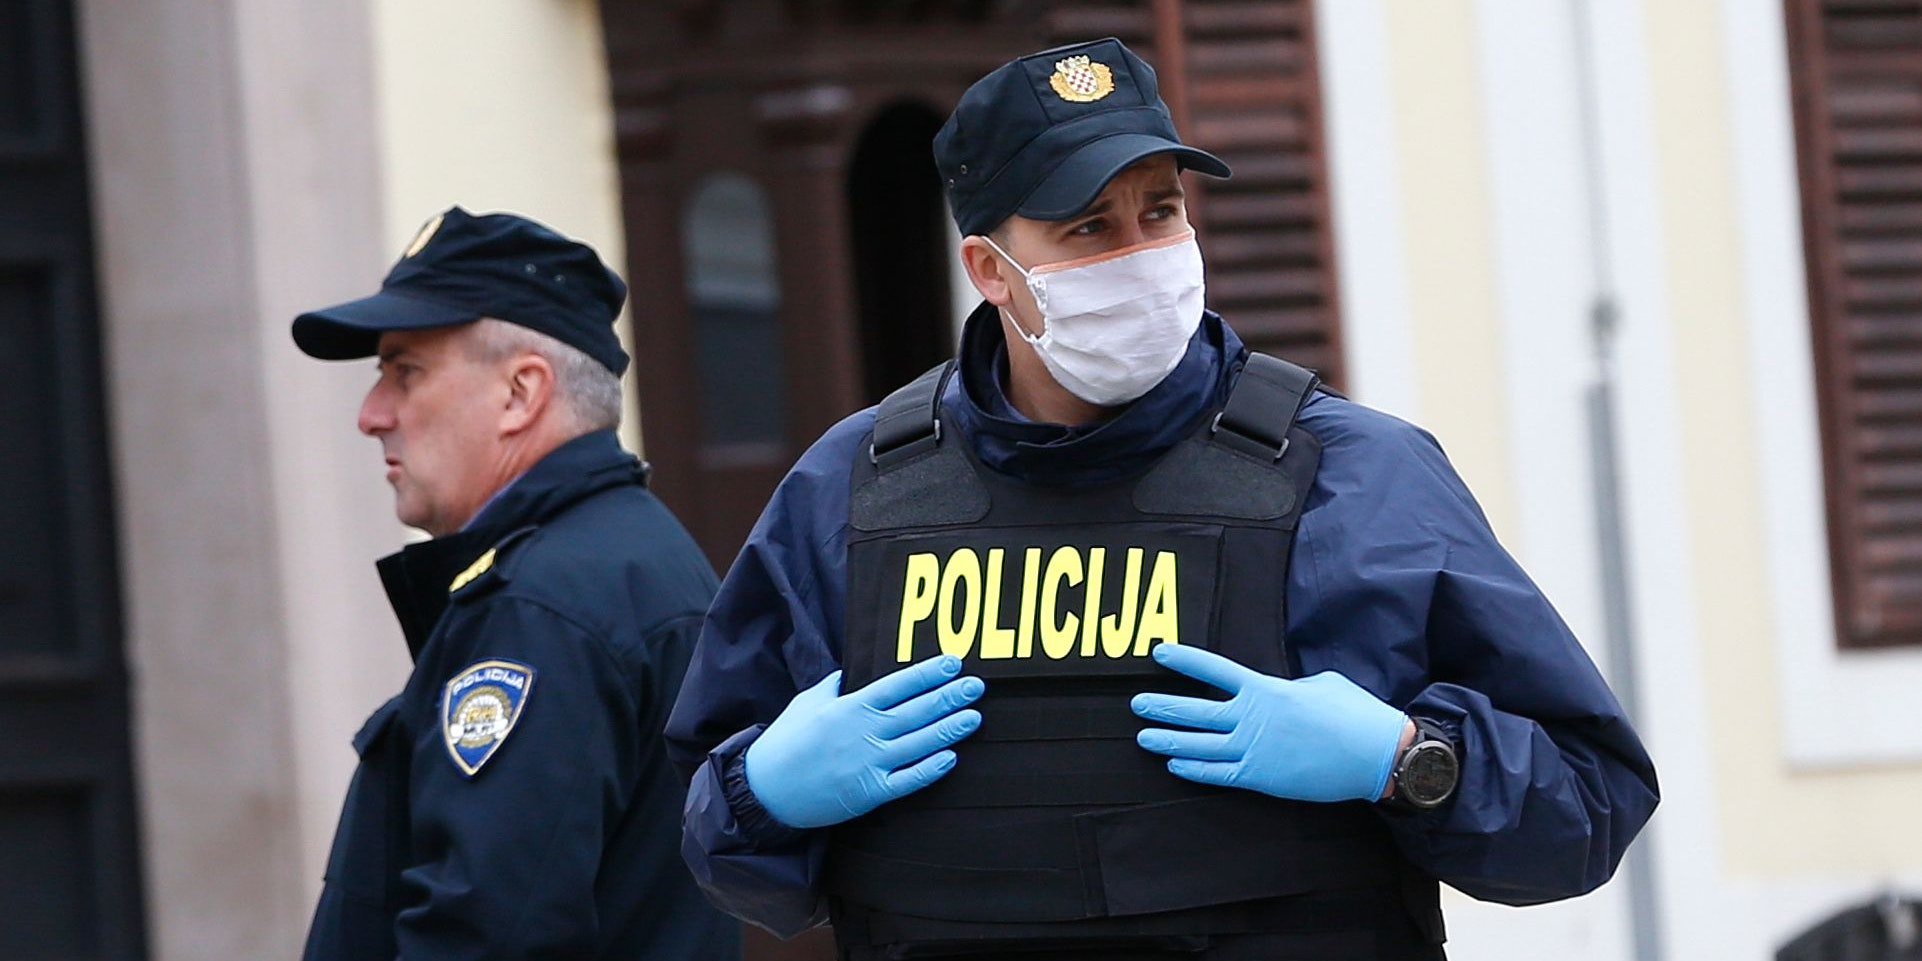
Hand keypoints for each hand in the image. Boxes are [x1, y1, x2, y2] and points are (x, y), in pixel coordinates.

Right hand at [745, 655, 984, 828]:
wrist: (767, 789)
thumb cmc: (787, 741)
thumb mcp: (808, 702)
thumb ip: (835, 685)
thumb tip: (854, 670)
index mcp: (849, 706)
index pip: (898, 684)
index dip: (928, 674)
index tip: (954, 663)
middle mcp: (863, 732)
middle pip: (916, 711)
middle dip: (949, 697)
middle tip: (978, 686)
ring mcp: (868, 763)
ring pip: (918, 743)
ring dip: (949, 729)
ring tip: (974, 717)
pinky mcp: (869, 792)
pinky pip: (907, 780)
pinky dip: (930, 769)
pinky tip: (951, 758)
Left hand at [1131, 644, 1406, 803]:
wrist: (1375, 754)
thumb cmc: (1354, 713)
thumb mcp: (1320, 683)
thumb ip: (1288, 686)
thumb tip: (1279, 691)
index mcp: (1266, 688)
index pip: (1214, 668)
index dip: (1184, 659)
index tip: (1159, 652)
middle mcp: (1252, 718)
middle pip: (1195, 710)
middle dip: (1163, 707)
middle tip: (1136, 704)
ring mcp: (1254, 749)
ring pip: (1199, 745)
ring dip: (1168, 741)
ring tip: (1143, 738)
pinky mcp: (1261, 778)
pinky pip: (1218, 775)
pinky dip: (1194, 771)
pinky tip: (1174, 767)